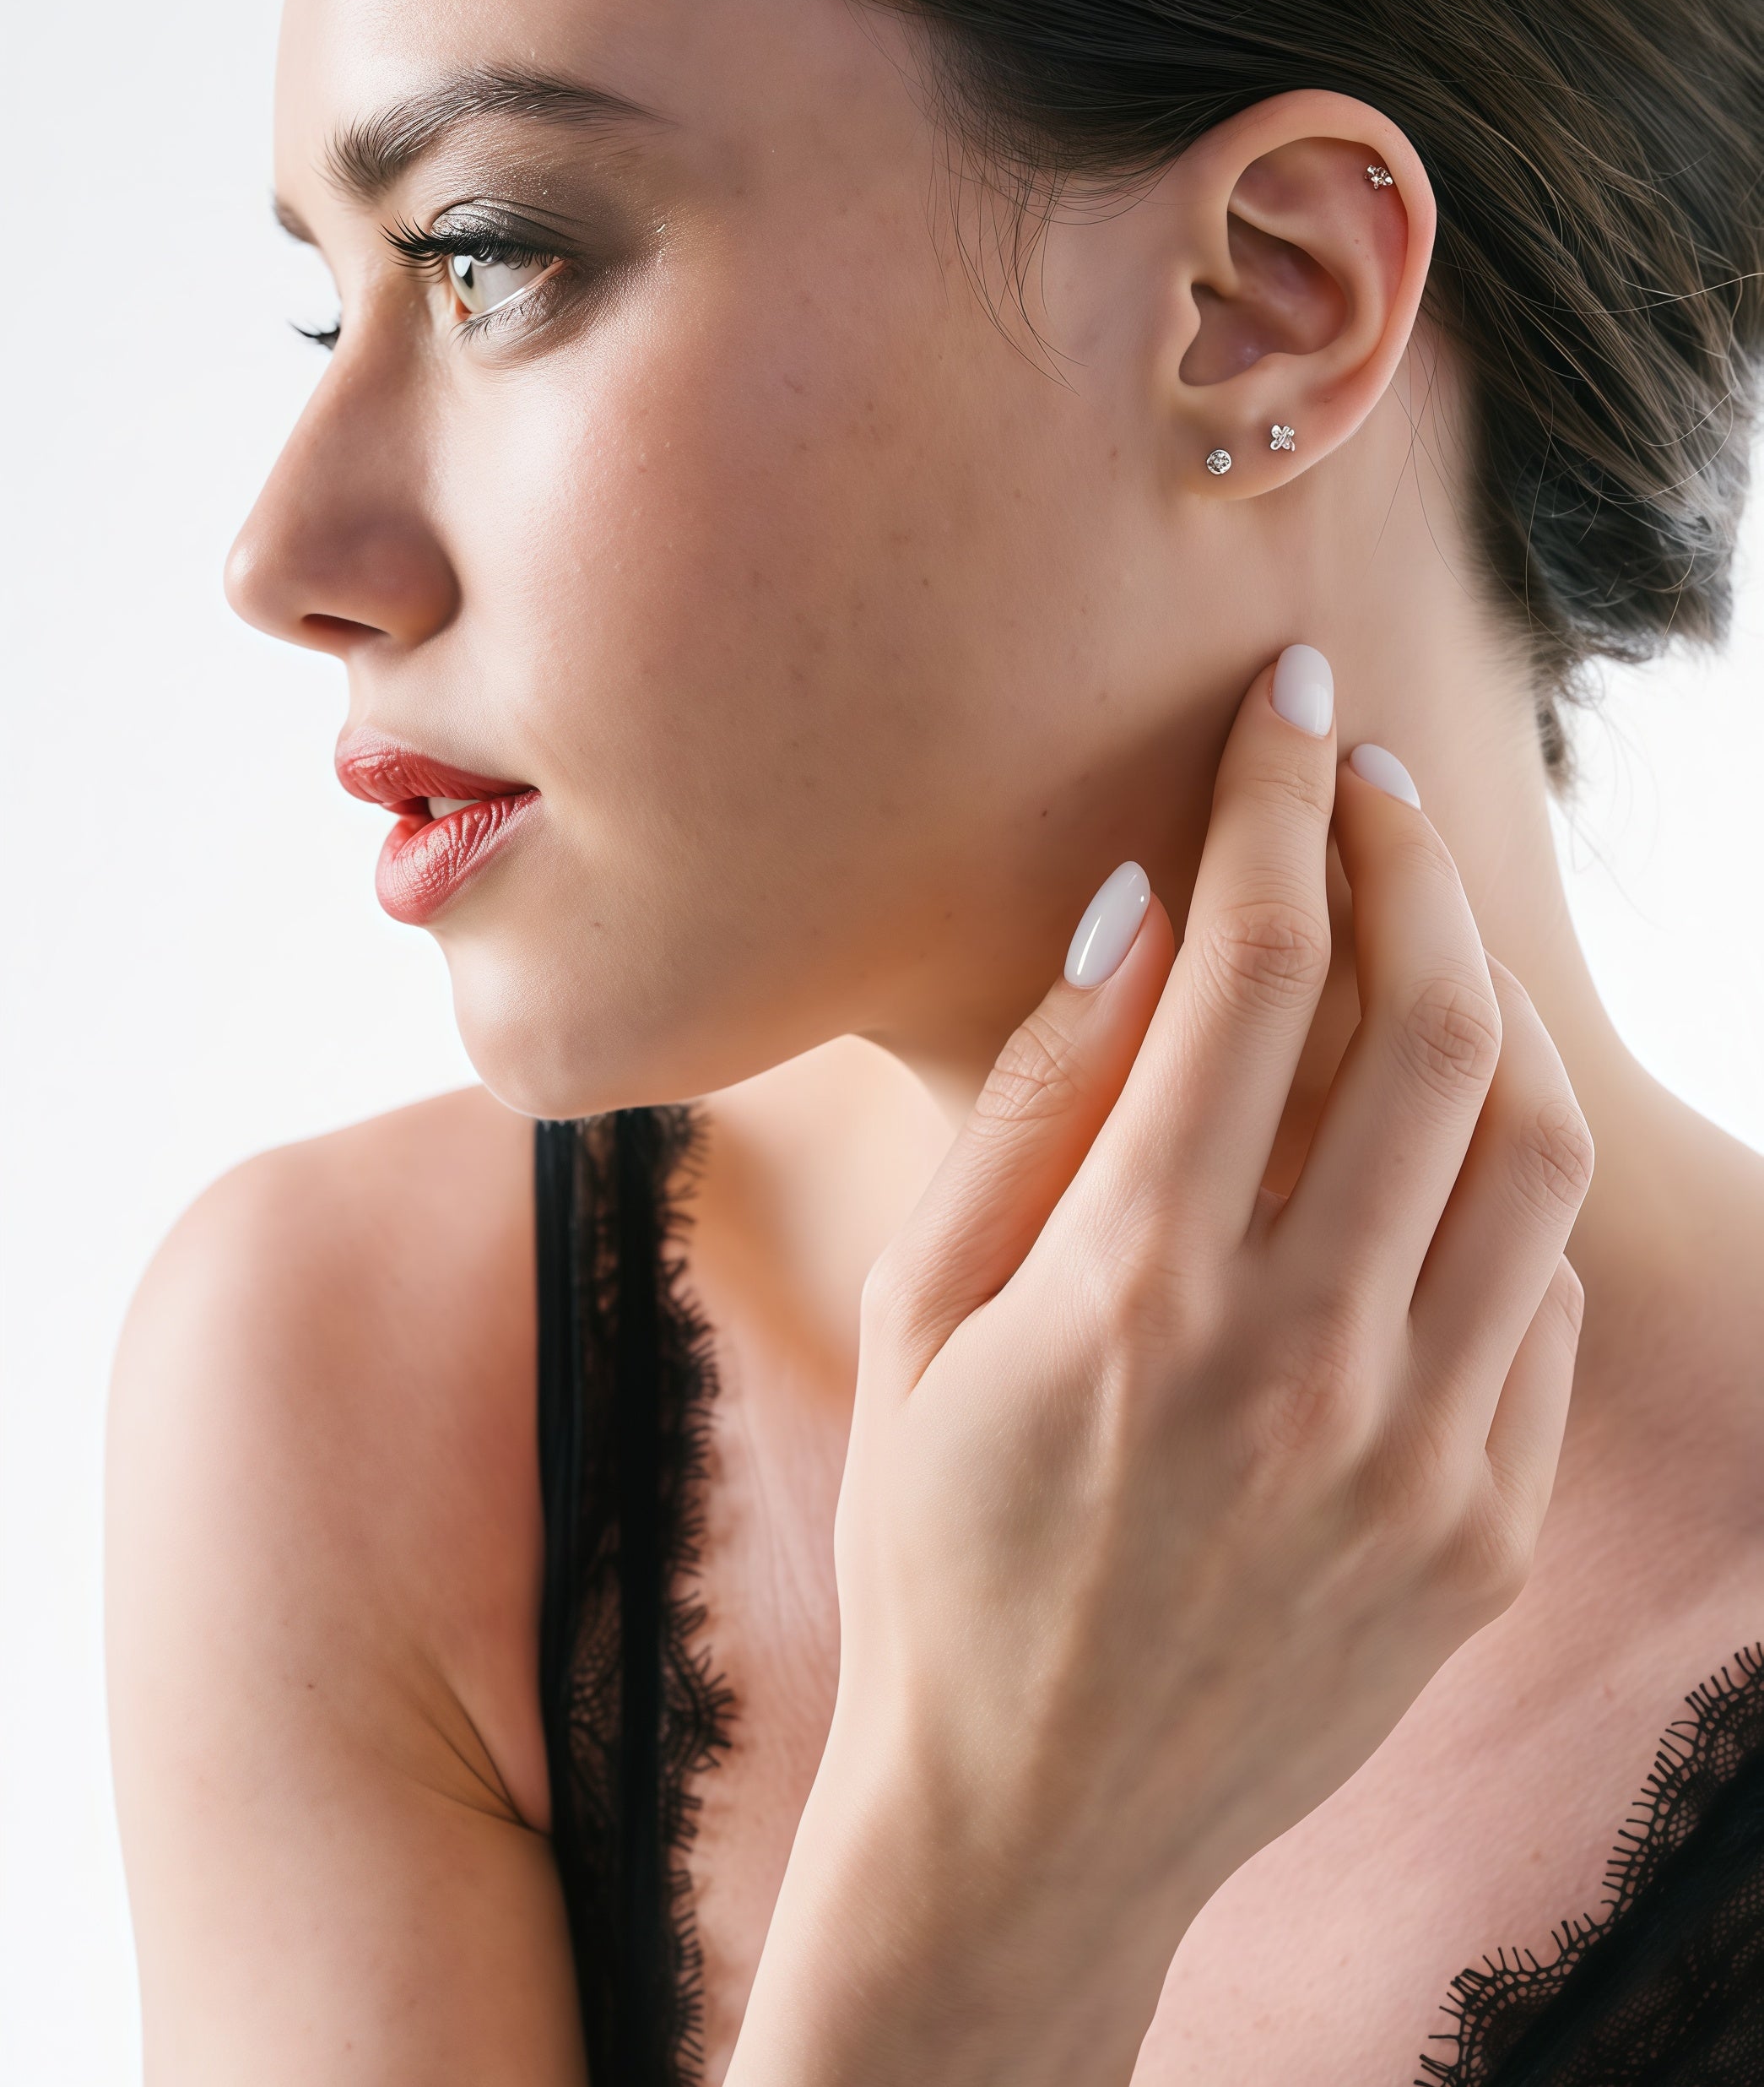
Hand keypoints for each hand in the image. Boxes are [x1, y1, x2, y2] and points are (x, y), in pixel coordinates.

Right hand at [731, 648, 1590, 2086]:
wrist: (1027, 1829)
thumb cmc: (936, 1544)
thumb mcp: (915, 1314)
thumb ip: (1031, 1105)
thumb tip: (1139, 910)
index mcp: (1131, 1295)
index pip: (1256, 970)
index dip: (1279, 802)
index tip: (1288, 704)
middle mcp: (1298, 1369)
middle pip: (1434, 1028)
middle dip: (1412, 860)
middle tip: (1369, 789)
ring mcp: (1416, 1465)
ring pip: (1532, 1154)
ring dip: (1484, 1007)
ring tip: (1419, 948)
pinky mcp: (1480, 1540)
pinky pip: (1541, 1305)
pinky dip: (1493, 1194)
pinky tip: (1416, 1166)